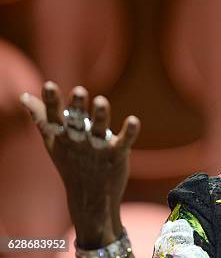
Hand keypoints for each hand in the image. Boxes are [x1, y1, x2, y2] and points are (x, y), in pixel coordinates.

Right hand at [20, 81, 140, 248]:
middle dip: (77, 107)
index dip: (52, 101)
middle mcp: (78, 140)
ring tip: (102, 101)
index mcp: (62, 136)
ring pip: (99, 129)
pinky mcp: (117, 154)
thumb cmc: (71, 162)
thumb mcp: (53, 140)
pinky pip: (124, 141)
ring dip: (100, 116)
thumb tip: (24, 95)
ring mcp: (98, 148)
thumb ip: (42, 116)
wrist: (90, 197)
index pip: (54, 117)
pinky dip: (129, 132)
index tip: (49, 85)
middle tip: (79, 90)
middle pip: (77, 121)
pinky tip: (134, 120)